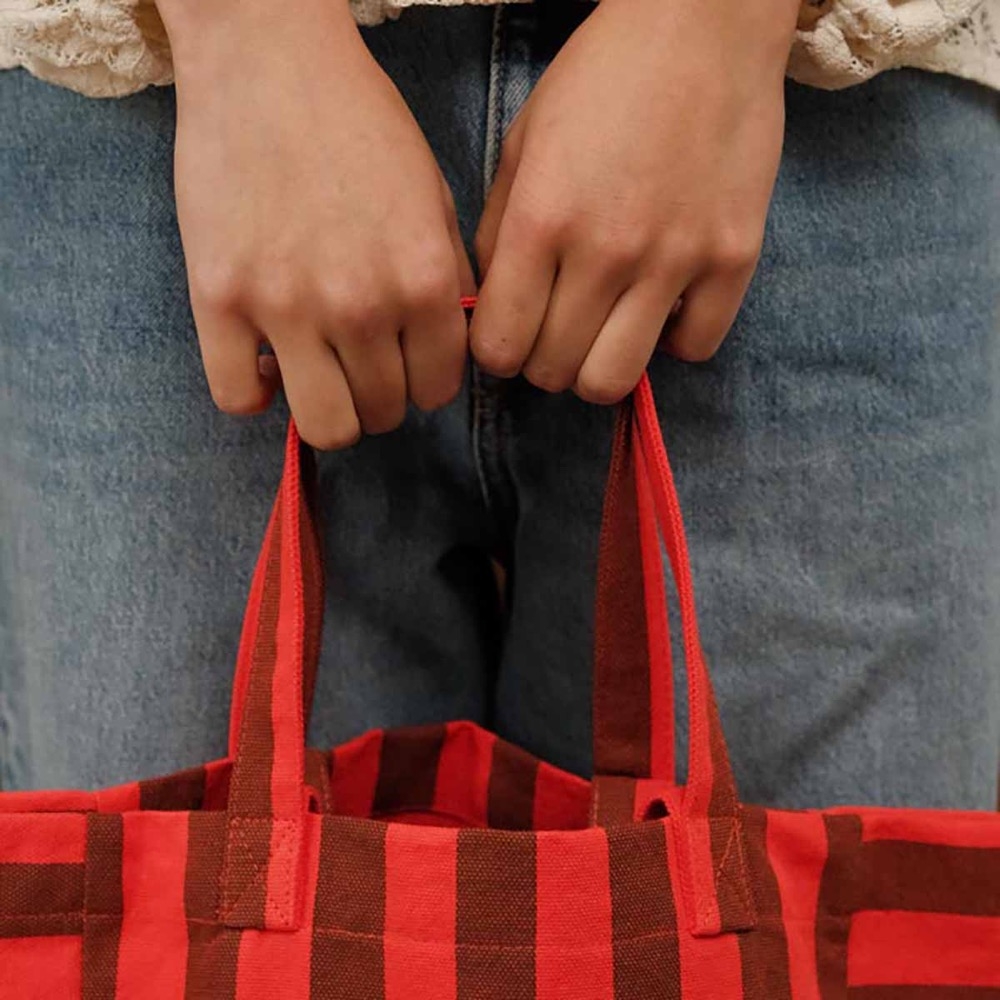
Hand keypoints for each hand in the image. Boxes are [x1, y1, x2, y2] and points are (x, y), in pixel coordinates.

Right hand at [158, 0, 475, 447]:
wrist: (269, 59)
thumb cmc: (359, 123)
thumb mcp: (434, 198)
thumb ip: (447, 281)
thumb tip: (444, 348)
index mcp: (423, 281)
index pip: (438, 390)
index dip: (425, 383)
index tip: (407, 364)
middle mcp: (361, 305)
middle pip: (383, 413)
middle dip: (380, 397)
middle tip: (362, 364)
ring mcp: (286, 307)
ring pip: (324, 425)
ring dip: (330, 410)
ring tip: (319, 374)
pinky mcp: (218, 299)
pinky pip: (238, 399)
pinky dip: (255, 396)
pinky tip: (265, 366)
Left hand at [470, 0, 797, 402]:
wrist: (703, 19)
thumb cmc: (600, 78)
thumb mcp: (523, 144)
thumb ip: (501, 234)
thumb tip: (495, 308)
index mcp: (542, 219)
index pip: (500, 347)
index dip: (496, 353)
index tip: (508, 337)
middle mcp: (606, 250)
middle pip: (554, 372)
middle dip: (542, 362)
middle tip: (555, 330)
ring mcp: (676, 258)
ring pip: (615, 379)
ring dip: (597, 369)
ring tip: (602, 333)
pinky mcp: (734, 258)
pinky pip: (695, 349)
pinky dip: (673, 341)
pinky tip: (663, 306)